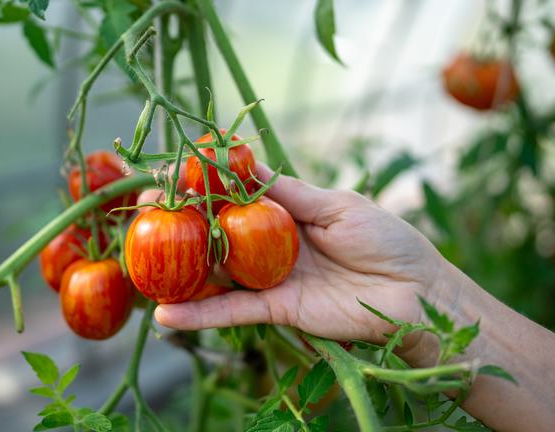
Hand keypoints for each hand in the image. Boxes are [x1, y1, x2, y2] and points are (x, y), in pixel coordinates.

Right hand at [153, 164, 449, 356]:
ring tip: (137, 263)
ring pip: (216, 274)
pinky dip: (200, 315)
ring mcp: (272, 278)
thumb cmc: (388, 240)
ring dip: (178, 270)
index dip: (203, 183)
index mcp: (289, 210)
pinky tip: (166, 315)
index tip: (167, 174)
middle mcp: (273, 244)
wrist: (417, 295)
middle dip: (178, 223)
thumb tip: (245, 168)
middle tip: (140, 214)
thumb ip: (290, 193)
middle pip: (216, 232)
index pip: (236, 193)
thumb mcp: (338, 206)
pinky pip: (233, 312)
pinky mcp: (277, 311)